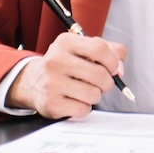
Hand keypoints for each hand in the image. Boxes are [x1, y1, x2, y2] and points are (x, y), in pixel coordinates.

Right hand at [7, 33, 127, 118]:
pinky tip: (76, 100)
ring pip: (93, 94)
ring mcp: (51, 82)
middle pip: (99, 74)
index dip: (112, 61)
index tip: (112, 68)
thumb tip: (120, 69)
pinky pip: (83, 109)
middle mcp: (55, 60)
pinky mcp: (51, 103)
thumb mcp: (83, 49)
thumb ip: (109, 52)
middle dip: (107, 83)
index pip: (99, 48)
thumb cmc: (66, 65)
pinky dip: (85, 108)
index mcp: (65, 42)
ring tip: (86, 91)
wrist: (34, 82)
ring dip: (96, 96)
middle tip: (102, 84)